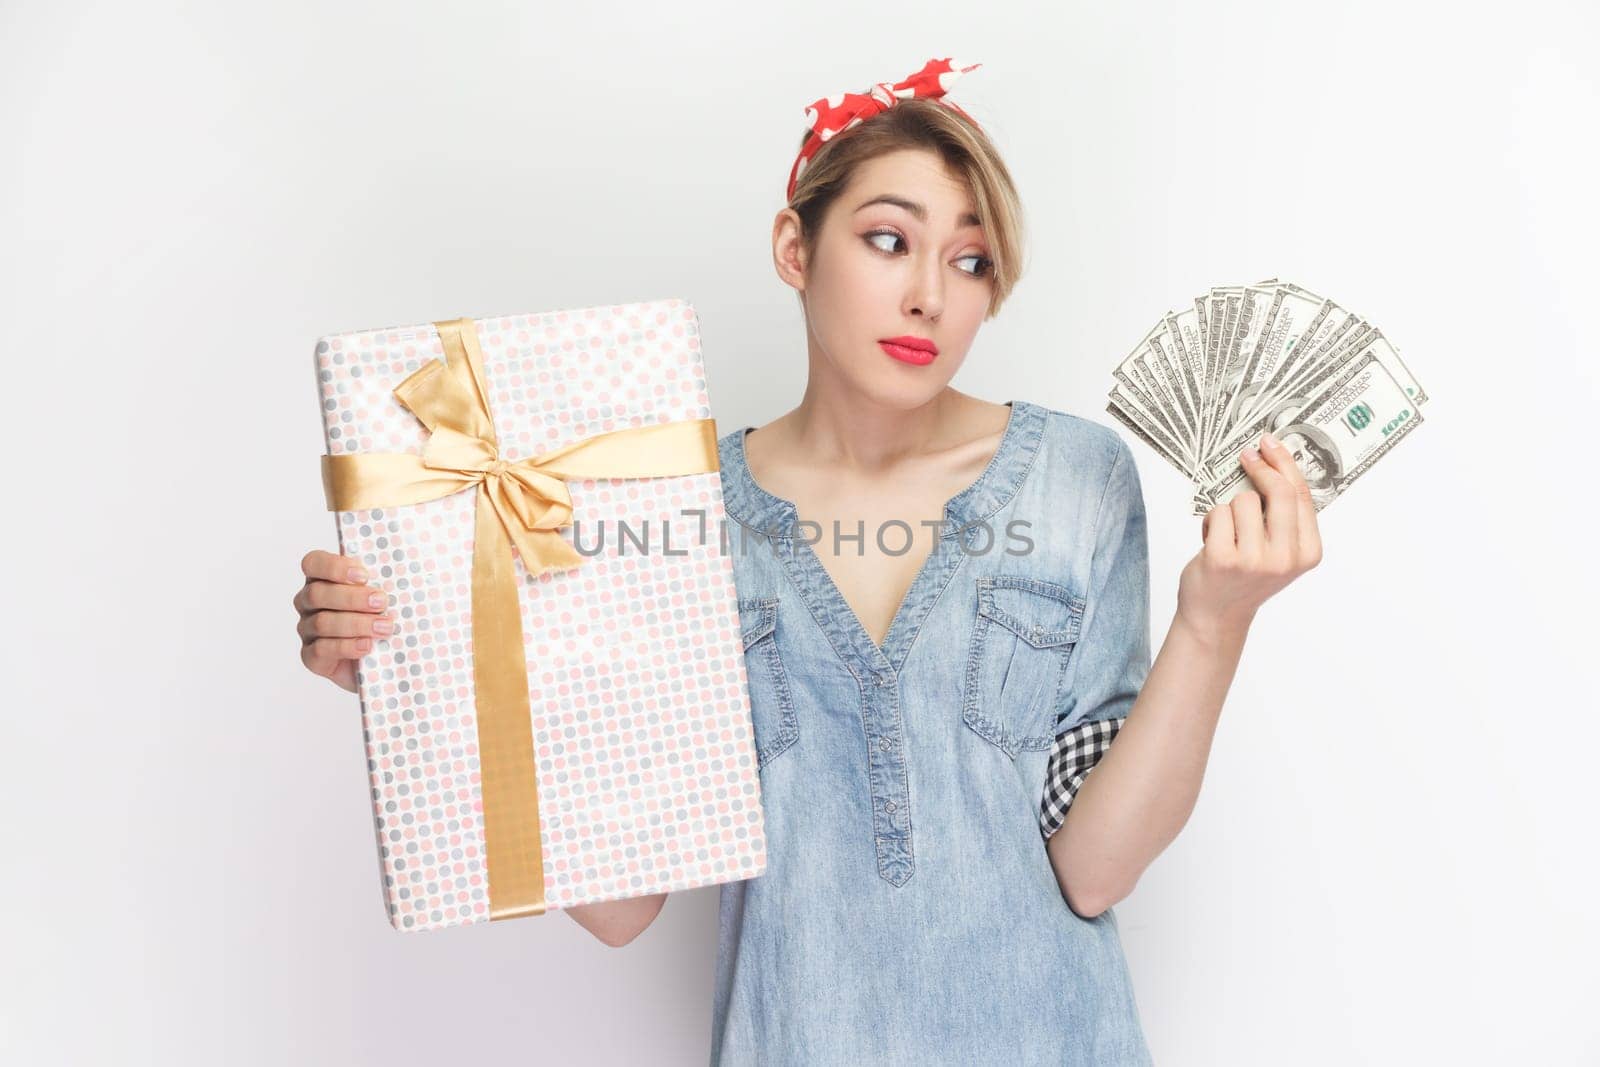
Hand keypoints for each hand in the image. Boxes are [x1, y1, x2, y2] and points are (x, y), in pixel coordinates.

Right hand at [294, 549, 394, 693]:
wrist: (384, 661)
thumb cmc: (385, 617)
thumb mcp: (388, 594)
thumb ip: (390, 576)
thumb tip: (419, 560)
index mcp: (323, 579)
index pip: (314, 562)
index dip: (334, 567)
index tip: (364, 575)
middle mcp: (309, 602)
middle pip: (317, 593)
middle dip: (352, 598)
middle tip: (382, 602)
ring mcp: (307, 630)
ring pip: (322, 622)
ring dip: (356, 623)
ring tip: (384, 627)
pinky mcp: (312, 657)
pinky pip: (321, 650)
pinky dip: (346, 647)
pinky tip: (367, 646)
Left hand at [1178, 431, 1323, 641]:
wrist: (1216, 616)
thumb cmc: (1245, 578)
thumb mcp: (1278, 551)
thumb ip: (1284, 518)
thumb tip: (1275, 464)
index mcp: (1307, 553)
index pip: (1301, 496)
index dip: (1285, 464)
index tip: (1270, 444)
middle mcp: (1285, 558)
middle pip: (1279, 492)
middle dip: (1260, 468)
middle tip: (1246, 456)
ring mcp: (1253, 560)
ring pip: (1243, 501)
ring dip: (1230, 508)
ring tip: (1226, 532)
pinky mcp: (1222, 558)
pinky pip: (1218, 513)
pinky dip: (1211, 520)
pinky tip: (1211, 540)